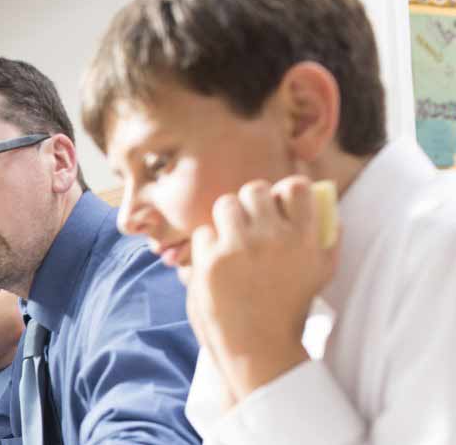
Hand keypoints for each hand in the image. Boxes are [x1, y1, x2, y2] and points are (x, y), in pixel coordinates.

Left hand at [185, 177, 337, 400]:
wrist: (259, 345)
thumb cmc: (290, 308)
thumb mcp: (321, 273)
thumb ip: (327, 236)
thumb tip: (325, 200)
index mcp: (304, 239)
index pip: (296, 187)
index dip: (285, 190)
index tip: (280, 202)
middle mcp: (273, 238)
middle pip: (255, 189)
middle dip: (251, 202)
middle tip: (250, 219)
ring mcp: (240, 248)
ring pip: (225, 205)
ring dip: (227, 219)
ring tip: (232, 239)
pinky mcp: (211, 261)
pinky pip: (204, 232)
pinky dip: (208, 244)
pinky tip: (218, 263)